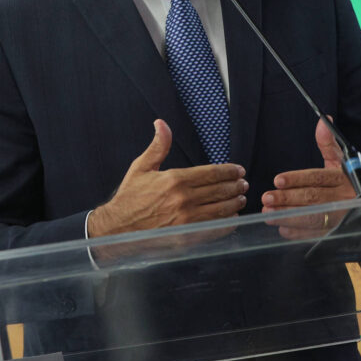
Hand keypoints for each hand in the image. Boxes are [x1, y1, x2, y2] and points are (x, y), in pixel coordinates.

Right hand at [87, 119, 247, 237]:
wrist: (117, 228)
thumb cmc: (130, 198)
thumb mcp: (142, 167)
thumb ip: (158, 146)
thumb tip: (161, 124)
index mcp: (175, 179)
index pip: (212, 173)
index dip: (229, 171)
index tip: (238, 171)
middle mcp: (183, 199)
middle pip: (220, 190)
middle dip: (236, 186)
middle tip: (243, 184)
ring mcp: (186, 220)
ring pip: (221, 209)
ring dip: (235, 203)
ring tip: (241, 199)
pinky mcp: (186, 236)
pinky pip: (214, 229)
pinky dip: (227, 223)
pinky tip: (231, 218)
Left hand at [261, 117, 356, 239]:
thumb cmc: (346, 180)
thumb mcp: (339, 160)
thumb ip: (328, 142)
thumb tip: (324, 121)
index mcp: (341, 178)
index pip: (317, 177)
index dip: (297, 179)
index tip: (277, 180)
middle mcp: (342, 198)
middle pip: (312, 198)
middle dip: (287, 199)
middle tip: (266, 198)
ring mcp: (340, 217)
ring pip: (312, 217)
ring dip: (288, 217)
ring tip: (268, 214)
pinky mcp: (336, 232)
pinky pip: (316, 235)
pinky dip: (298, 233)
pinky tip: (282, 229)